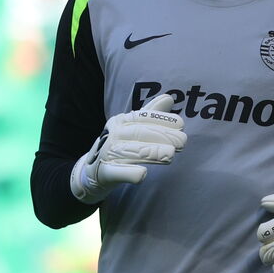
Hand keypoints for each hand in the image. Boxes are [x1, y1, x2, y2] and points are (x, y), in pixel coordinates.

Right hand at [70, 94, 186, 203]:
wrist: (90, 171)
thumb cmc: (116, 146)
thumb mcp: (130, 128)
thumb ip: (149, 114)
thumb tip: (169, 98)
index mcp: (119, 121)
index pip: (142, 118)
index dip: (161, 119)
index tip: (181, 124)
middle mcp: (112, 134)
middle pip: (139, 134)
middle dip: (162, 136)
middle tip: (182, 141)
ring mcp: (106, 153)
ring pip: (131, 152)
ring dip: (151, 153)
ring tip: (171, 155)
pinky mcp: (103, 173)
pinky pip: (116, 172)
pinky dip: (128, 173)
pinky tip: (142, 174)